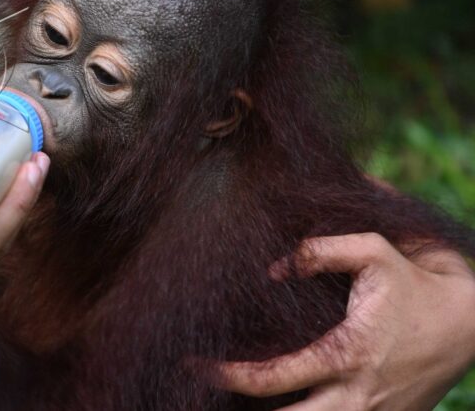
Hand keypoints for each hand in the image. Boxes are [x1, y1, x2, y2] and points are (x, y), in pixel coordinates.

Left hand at [217, 233, 474, 409]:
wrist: (470, 323)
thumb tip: (272, 269)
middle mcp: (357, 395)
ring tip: (237, 406)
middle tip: (207, 397)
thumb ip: (319, 251)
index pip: (275, 378)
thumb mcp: (373, 252)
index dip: (230, 376)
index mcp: (347, 354)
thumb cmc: (414, 283)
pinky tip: (279, 406)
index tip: (199, 365)